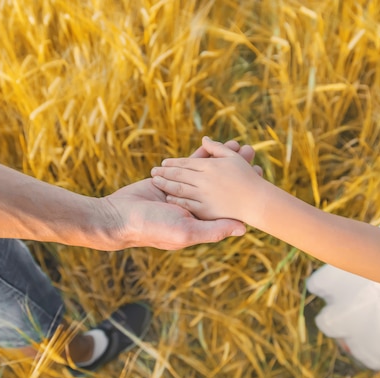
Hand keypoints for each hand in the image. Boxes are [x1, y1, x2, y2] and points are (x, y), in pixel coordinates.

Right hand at [102, 140, 256, 249]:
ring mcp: (183, 192)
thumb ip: (214, 230)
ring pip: (208, 174)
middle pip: (222, 186)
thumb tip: (244, 228)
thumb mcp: (186, 232)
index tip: (260, 174)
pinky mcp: (170, 180)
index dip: (245, 190)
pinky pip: (190, 166)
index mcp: (202, 221)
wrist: (120, 217)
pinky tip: (212, 143)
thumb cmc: (153, 228)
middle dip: (236, 169)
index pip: (229, 204)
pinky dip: (201, 155)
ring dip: (221, 159)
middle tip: (252, 152)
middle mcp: (195, 207)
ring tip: (237, 144)